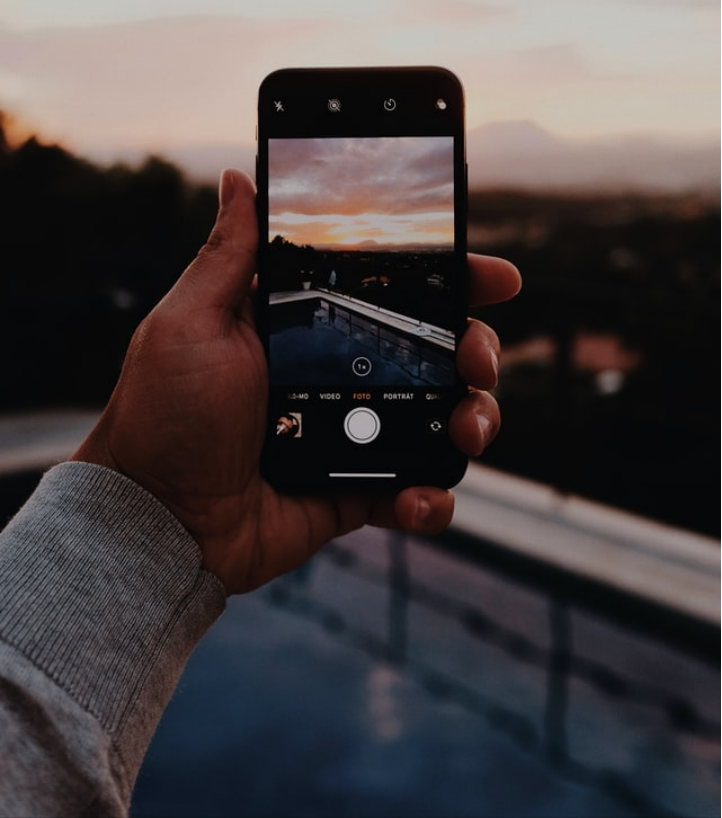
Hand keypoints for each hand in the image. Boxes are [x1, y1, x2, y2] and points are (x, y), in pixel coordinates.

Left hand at [73, 169, 520, 593]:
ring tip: (466, 430)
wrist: (159, 519)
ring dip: (474, 420)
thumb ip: (228, 255)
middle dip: (476, 350)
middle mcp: (339, 377)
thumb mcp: (192, 323)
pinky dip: (431, 497)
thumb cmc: (166, 416)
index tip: (493, 275)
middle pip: (435, 352)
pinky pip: (414, 490)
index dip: (448, 281)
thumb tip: (238, 178)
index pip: (392, 293)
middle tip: (476, 359)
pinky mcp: (356, 491)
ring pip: (441, 419)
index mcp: (307, 329)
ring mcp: (353, 436)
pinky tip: (418, 496)